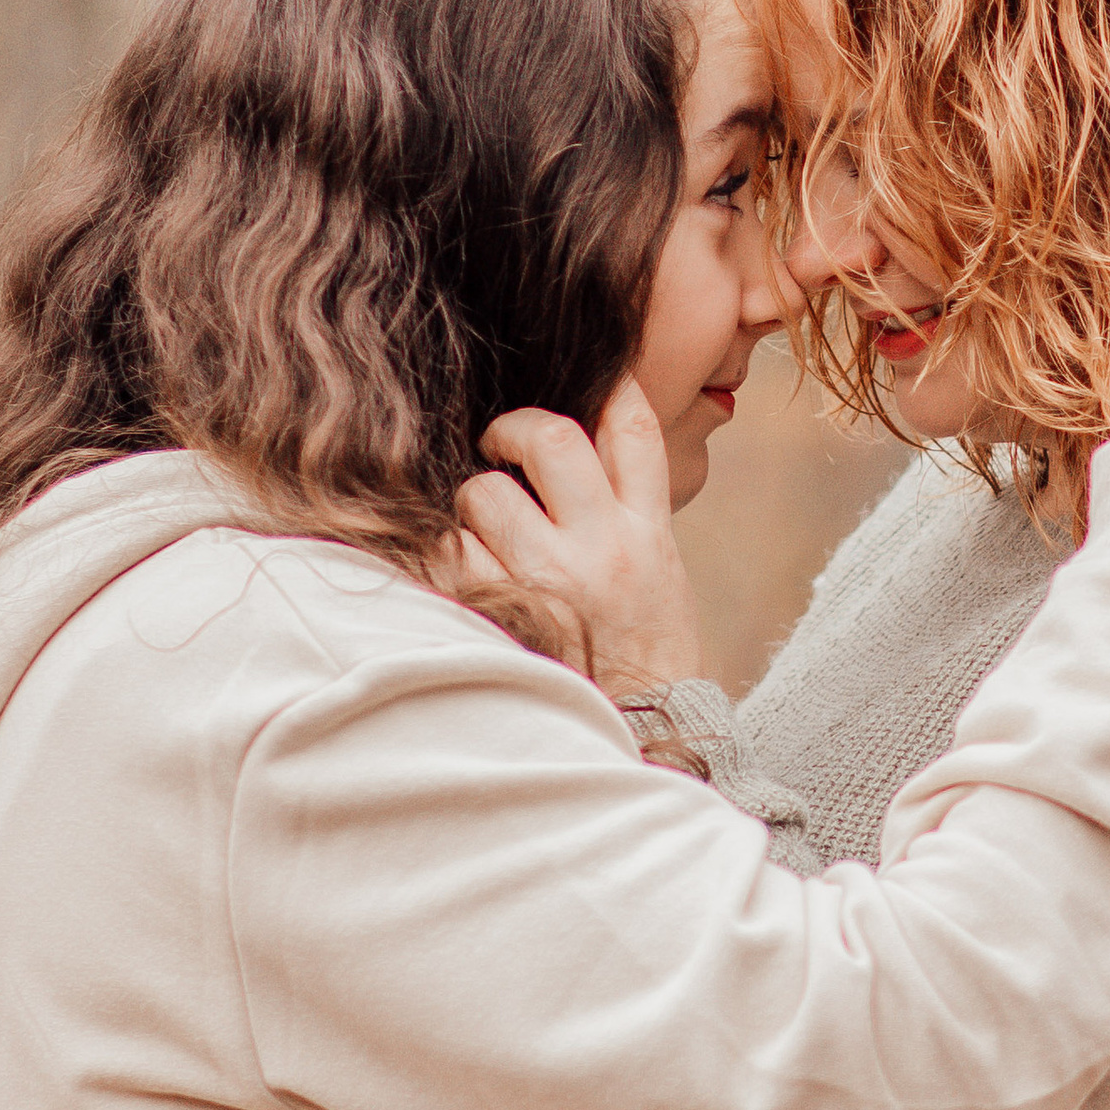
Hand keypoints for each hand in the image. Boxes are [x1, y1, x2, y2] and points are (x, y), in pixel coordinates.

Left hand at [454, 373, 704, 698]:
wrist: (645, 732)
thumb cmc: (643, 646)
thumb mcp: (658, 566)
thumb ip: (622, 504)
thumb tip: (563, 441)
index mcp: (648, 531)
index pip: (634, 429)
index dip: (611, 383)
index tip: (595, 376)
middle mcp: (603, 549)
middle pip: (552, 438)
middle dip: (514, 428)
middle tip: (501, 444)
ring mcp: (550, 582)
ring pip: (484, 494)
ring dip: (475, 501)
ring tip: (487, 525)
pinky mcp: (503, 616)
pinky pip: (453, 555)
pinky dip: (452, 552)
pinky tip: (470, 567)